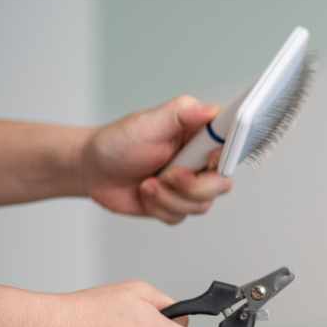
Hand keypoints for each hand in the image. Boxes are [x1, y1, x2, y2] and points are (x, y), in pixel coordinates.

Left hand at [81, 96, 232, 224]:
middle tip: (168, 175)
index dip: (223, 158)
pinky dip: (158, 208)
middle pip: (221, 184)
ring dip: (168, 197)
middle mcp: (200, 161)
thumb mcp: (149, 122)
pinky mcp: (177, 204)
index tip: (207, 160)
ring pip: (201, 204)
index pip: (233, 147)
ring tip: (147, 184)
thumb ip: (183, 113)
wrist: (93, 169)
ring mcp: (190, 185)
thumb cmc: (118, 142)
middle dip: (191, 186)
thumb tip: (211, 109)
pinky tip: (145, 193)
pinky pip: (181, 216)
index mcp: (201, 136)